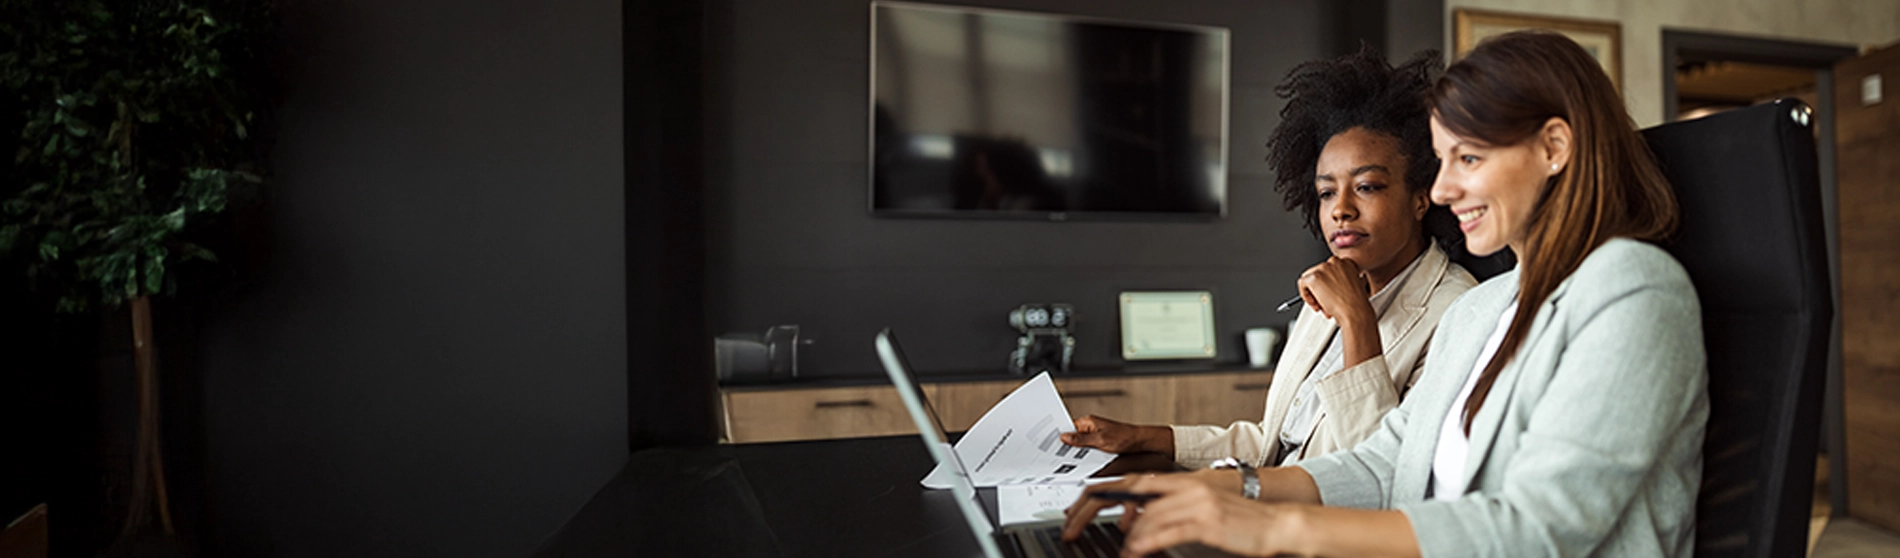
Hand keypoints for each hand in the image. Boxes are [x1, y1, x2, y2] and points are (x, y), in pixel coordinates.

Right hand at [1060, 415, 1169, 454]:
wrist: (1140, 442)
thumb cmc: (1124, 438)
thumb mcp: (1100, 441)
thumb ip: (1081, 440)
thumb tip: (1065, 437)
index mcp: (1088, 422)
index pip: (1068, 427)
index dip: (1060, 435)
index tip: (1052, 443)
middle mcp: (1090, 426)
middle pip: (1072, 436)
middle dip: (1067, 444)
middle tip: (1059, 453)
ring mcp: (1094, 434)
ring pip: (1079, 443)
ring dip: (1077, 450)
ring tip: (1072, 457)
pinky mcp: (1099, 441)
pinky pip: (1087, 447)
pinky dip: (1084, 453)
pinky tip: (1084, 458)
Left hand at [1083, 474, 1307, 557]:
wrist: (1276, 524)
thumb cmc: (1240, 522)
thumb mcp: (1201, 510)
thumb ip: (1172, 511)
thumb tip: (1140, 523)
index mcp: (1182, 482)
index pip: (1132, 482)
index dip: (1101, 493)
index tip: (1077, 508)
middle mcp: (1186, 487)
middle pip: (1130, 496)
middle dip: (1096, 512)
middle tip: (1074, 528)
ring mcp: (1196, 503)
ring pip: (1148, 516)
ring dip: (1127, 536)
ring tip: (1115, 550)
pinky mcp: (1206, 521)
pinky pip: (1168, 531)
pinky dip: (1147, 543)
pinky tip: (1136, 551)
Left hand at [1298, 256, 1373, 324]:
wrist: (1355, 311)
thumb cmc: (1356, 304)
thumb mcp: (1353, 286)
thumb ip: (1341, 281)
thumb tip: (1328, 285)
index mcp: (1346, 262)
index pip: (1329, 269)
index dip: (1327, 283)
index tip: (1328, 292)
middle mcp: (1335, 262)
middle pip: (1318, 273)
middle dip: (1319, 289)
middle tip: (1323, 302)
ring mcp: (1323, 268)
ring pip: (1309, 278)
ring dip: (1313, 293)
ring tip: (1321, 306)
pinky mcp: (1314, 277)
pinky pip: (1302, 284)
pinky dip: (1305, 295)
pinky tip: (1314, 303)